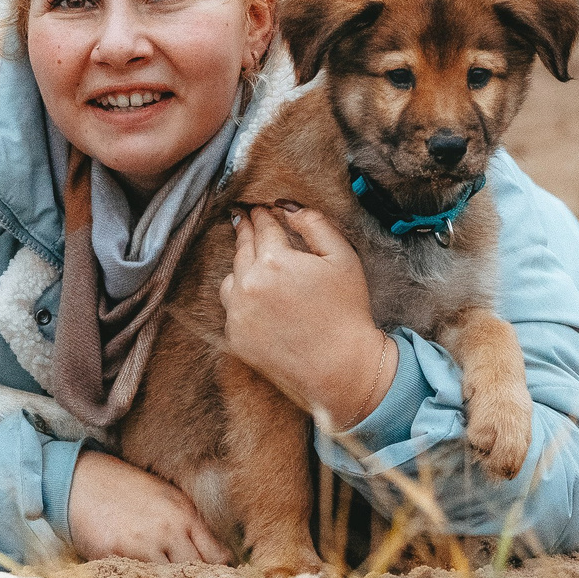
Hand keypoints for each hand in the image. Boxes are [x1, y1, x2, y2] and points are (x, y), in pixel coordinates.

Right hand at [64, 451, 231, 563]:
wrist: (80, 478)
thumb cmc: (125, 487)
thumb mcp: (165, 496)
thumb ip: (189, 524)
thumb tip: (216, 556)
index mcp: (184, 514)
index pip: (218, 557)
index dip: (219, 573)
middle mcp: (168, 530)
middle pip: (198, 574)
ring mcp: (141, 544)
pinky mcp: (115, 556)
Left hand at [221, 203, 395, 430]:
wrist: (342, 371)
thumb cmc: (347, 313)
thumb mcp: (342, 258)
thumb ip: (314, 224)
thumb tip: (287, 206)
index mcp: (274, 260)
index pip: (262, 226)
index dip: (262, 213)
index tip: (259, 207)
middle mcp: (249, 284)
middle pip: (242, 246)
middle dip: (246, 230)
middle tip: (244, 218)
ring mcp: (238, 312)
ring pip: (231, 276)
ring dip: (241, 264)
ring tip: (250, 258)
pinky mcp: (235, 337)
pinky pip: (231, 307)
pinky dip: (240, 297)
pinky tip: (254, 296)